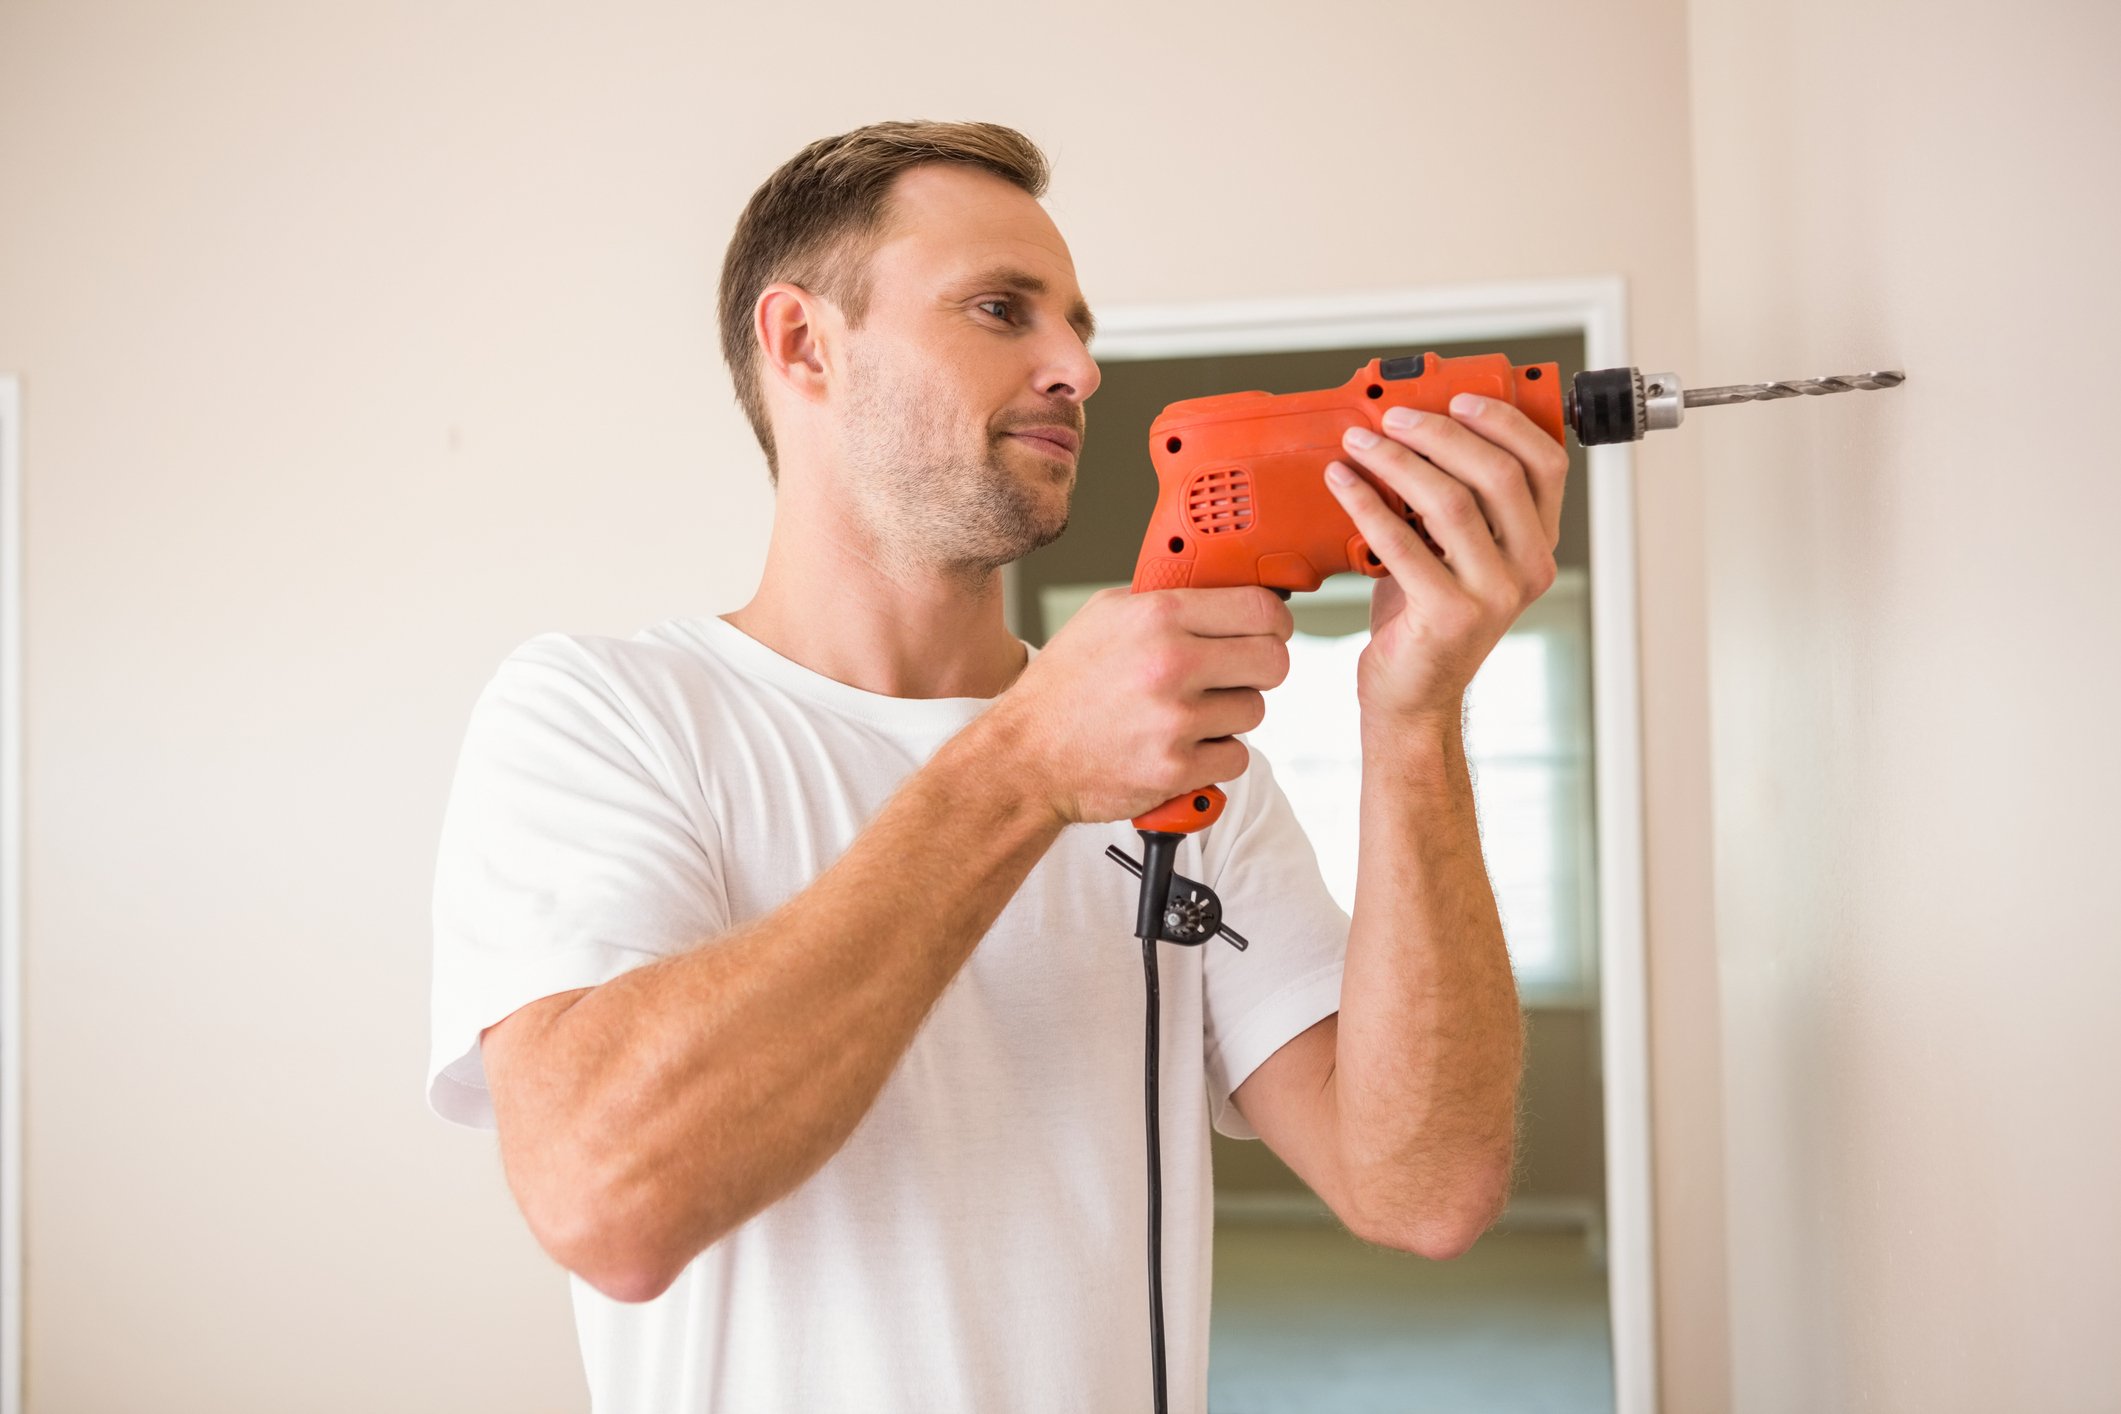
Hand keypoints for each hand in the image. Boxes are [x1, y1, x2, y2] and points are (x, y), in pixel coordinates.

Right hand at [990, 585, 1293, 824]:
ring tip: (1188, 713)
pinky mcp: (1176, 769)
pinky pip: (1236, 757)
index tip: (1269, 631)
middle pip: (1273, 661)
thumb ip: (1167, 602)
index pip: (1260, 609)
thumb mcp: (1105, 617)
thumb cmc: (1064, 687)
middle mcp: (1170, 664)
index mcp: (1157, 616)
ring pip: (1254, 711)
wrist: (1025, 757)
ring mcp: (1175, 721)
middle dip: (1261, 668)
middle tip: (1237, 675)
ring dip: (1230, 715)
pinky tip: (1181, 745)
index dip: (1274, 622)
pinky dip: (1216, 755)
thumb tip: (1226, 596)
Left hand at [1323, 393, 1567, 726]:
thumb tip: (1415, 431)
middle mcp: (1527, 568)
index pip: (1545, 464)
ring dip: (1397, 461)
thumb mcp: (1451, 553)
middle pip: (1497, 474)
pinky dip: (1366, 503)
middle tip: (1392, 416)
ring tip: (1358, 443)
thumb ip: (1453, 501)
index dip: (1504, 422)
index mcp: (1537, 544)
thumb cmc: (1426, 619)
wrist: (1411, 695)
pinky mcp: (1450, 615)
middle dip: (1439, 432)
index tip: (1459, 398)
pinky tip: (1341, 482)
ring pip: (1450, 502)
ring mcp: (1493, 594)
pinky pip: (1402, 542)